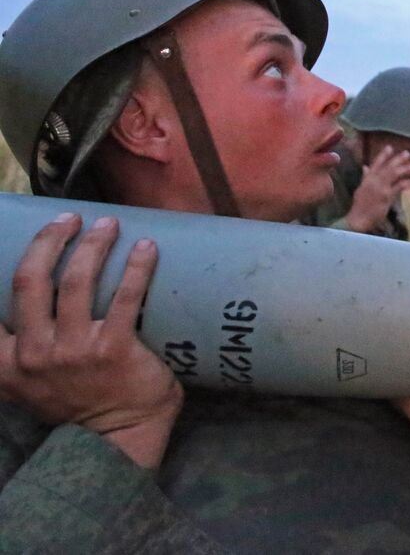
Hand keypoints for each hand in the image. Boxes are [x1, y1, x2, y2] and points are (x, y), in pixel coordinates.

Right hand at [0, 214, 181, 468]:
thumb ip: (18, 350)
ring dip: (93, 244)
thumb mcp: (28, 383)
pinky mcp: (114, 348)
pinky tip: (146, 247)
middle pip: (31, 279)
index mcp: (8, 362)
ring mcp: (74, 350)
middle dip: (48, 240)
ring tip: (107, 224)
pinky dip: (136, 266)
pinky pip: (126, 296)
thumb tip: (27, 307)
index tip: (4, 239)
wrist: (118, 438)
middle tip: (69, 219)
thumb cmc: (80, 403)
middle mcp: (34, 353)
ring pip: (77, 280)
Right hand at [345, 147, 409, 233]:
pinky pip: (397, 188)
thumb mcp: (361, 189)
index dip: (383, 155)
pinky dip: (405, 184)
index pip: (376, 164)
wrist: (358, 218)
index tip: (390, 147)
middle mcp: (373, 181)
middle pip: (387, 167)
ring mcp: (379, 188)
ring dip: (405, 169)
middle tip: (407, 153)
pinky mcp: (385, 197)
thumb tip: (365, 167)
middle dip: (398, 159)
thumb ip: (365, 177)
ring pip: (393, 174)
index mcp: (367, 179)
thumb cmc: (360, 205)